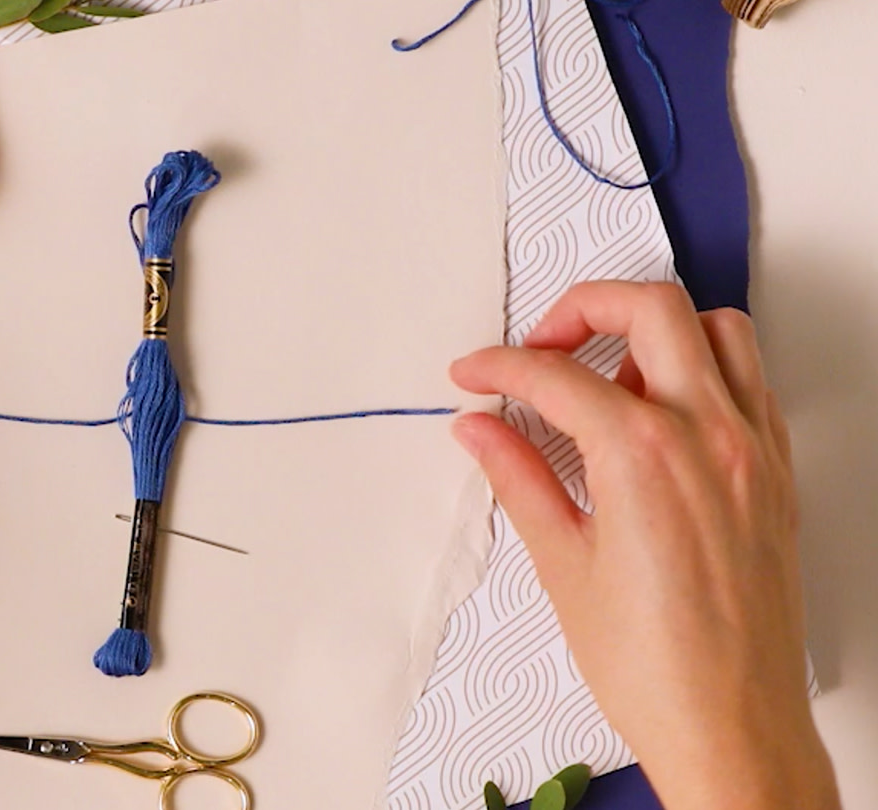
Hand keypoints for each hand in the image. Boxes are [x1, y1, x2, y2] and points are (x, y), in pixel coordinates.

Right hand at [450, 282, 837, 809]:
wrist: (730, 725)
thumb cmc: (652, 664)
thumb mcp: (562, 564)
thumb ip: (519, 478)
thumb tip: (481, 430)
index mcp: (644, 455)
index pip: (557, 374)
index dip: (500, 366)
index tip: (473, 375)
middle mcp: (708, 435)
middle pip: (650, 309)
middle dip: (582, 308)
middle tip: (539, 347)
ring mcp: (752, 450)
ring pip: (717, 330)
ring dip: (655, 330)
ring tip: (606, 374)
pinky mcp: (774, 474)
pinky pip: (751, 382)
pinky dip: (703, 369)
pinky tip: (659, 412)